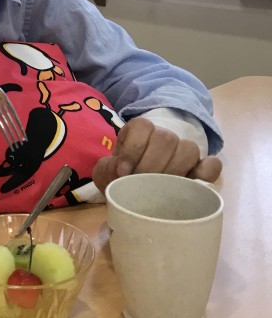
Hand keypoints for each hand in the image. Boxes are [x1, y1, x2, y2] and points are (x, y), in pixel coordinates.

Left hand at [92, 116, 221, 193]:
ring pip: (188, 149)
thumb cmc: (120, 178)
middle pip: (165, 138)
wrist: (134, 191)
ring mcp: (184, 152)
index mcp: (138, 131)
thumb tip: (120, 172)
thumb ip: (106, 170)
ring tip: (161, 189)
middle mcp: (163, 137)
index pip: (142, 126)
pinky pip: (212, 165)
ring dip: (174, 170)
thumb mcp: (106, 173)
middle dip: (151, 165)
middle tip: (141, 185)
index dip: (132, 148)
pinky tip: (191, 185)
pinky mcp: (200, 169)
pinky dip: (205, 174)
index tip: (122, 172)